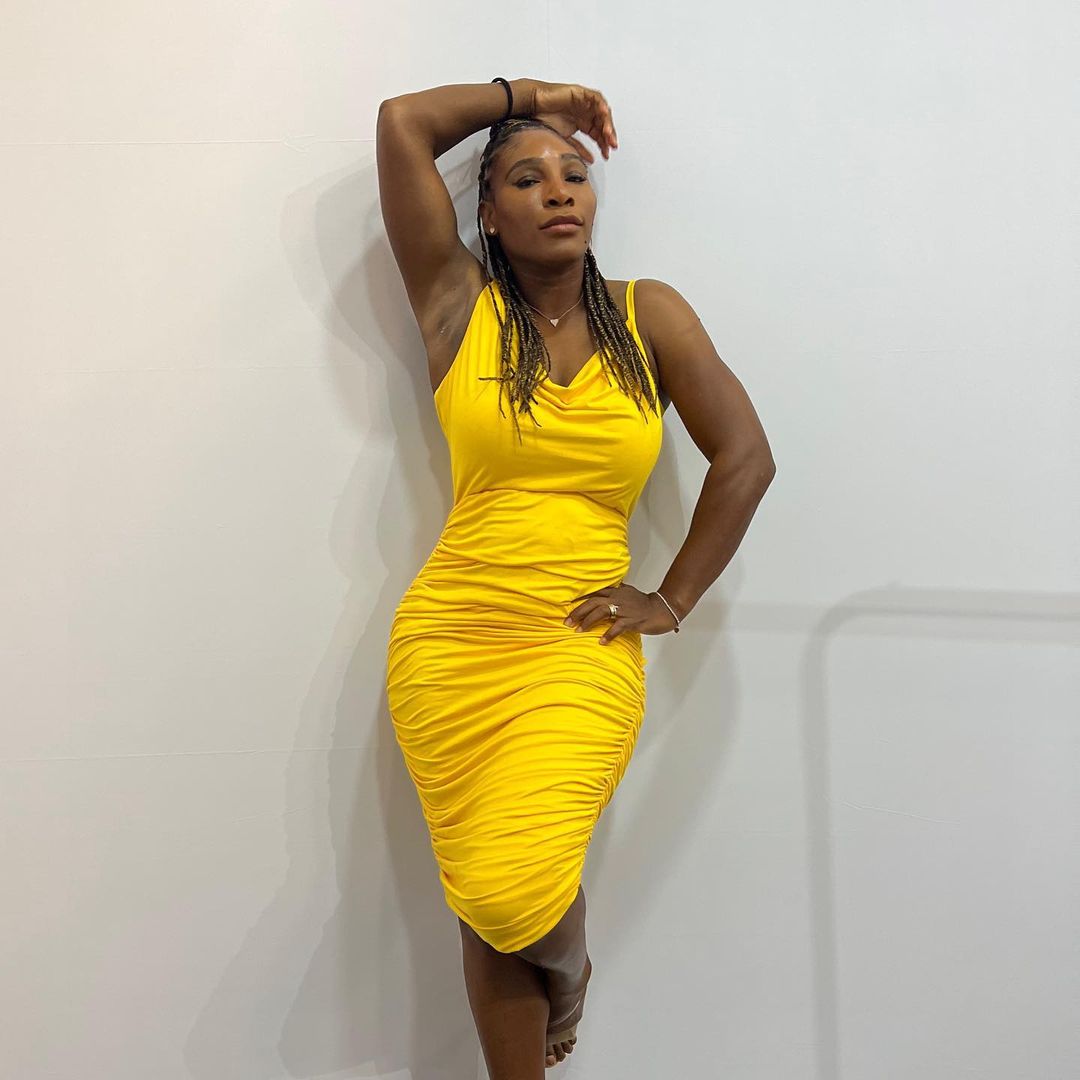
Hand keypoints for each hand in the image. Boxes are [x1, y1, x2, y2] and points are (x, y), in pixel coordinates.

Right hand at [527, 81, 618, 161]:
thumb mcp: (565, 140)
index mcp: (582, 123)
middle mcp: (585, 113)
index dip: (604, 144)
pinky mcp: (580, 93)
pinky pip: (595, 97)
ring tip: (608, 133)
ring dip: (606, 122)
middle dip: (608, 135)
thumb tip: (591, 160)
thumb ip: (579, 149)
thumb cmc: (543, 119)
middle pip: (602, 123)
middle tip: (611, 145)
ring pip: (601, 112)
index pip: (598, 134)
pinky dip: (601, 105)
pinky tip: (603, 113)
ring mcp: (584, 103)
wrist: (533, 106)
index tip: (607, 153)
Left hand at [563, 583, 677, 643]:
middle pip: (593, 602)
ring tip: (578, 631)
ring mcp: (625, 609)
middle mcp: (618, 598)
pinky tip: (601, 641)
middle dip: (578, 612)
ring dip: (588, 621)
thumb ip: (615, 594)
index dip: (580, 601)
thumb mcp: (627, 594)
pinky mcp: (632, 620)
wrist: (662, 609)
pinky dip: (608, 634)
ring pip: (602, 612)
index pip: (594, 594)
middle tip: (567, 622)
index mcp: (616, 591)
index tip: (567, 608)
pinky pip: (617, 627)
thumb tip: (601, 597)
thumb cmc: (644, 604)